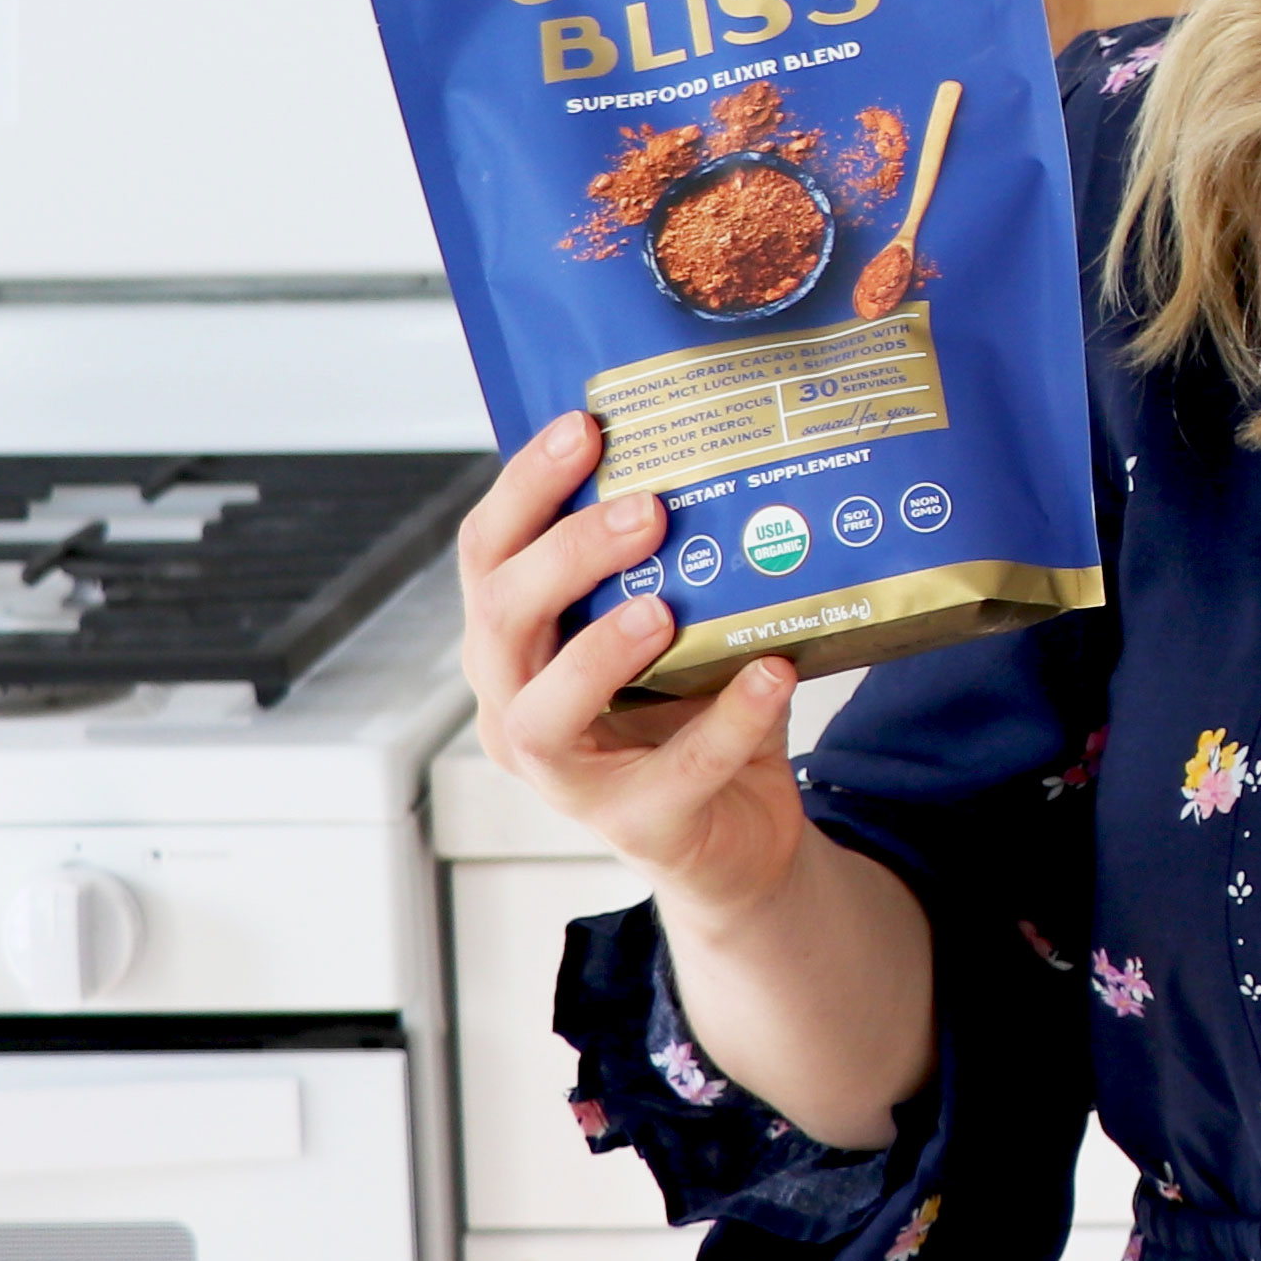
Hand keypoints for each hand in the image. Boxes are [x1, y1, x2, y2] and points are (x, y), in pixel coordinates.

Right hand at [455, 414, 816, 925]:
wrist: (738, 834)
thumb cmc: (690, 713)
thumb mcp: (671, 631)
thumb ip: (672, 563)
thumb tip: (725, 453)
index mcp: (513, 646)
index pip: (488, 553)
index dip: (526, 488)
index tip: (584, 426)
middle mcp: (516, 709)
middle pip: (501, 622)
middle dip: (565, 557)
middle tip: (644, 509)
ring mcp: (568, 779)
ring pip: (545, 715)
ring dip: (600, 652)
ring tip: (663, 606)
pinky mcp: (639, 826)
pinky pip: (679, 771)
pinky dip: (728, 719)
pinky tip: (772, 672)